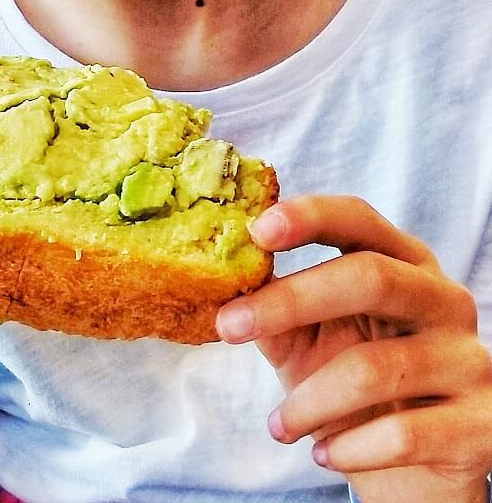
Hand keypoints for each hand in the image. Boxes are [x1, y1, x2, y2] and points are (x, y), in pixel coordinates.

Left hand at [217, 196, 491, 502]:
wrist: (415, 474)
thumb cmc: (355, 393)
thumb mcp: (310, 344)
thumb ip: (276, 314)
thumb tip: (225, 290)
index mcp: (403, 262)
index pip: (359, 219)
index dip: (310, 217)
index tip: (257, 229)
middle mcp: (443, 298)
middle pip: (371, 277)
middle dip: (291, 300)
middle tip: (228, 327)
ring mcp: (469, 359)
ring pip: (376, 367)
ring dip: (309, 401)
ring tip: (279, 425)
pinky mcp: (483, 422)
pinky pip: (405, 433)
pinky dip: (350, 447)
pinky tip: (324, 452)